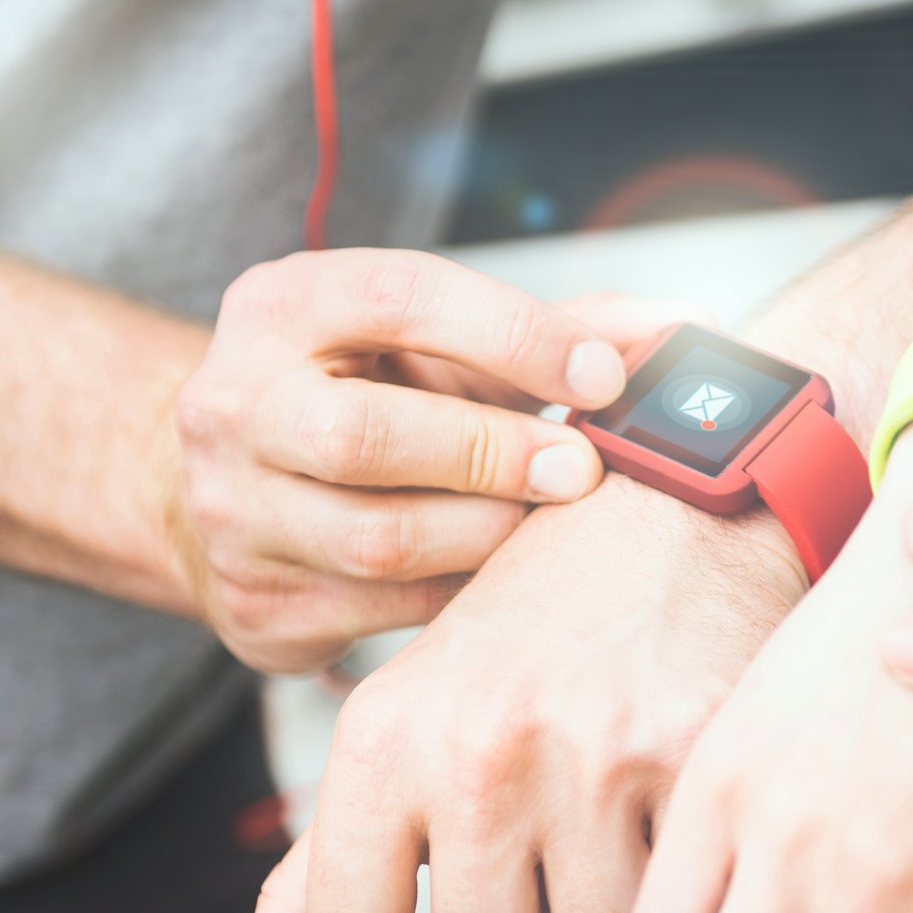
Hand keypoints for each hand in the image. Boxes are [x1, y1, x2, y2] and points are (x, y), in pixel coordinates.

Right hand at [169, 247, 693, 672]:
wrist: (228, 484)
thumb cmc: (364, 396)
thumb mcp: (440, 344)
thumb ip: (556, 329)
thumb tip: (683, 331)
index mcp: (281, 307)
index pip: (398, 298)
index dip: (514, 335)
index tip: (604, 375)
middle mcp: (234, 405)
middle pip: (367, 437)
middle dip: (494, 455)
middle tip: (581, 472)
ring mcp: (234, 515)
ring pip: (379, 542)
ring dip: (487, 538)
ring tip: (550, 532)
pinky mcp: (256, 608)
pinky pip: (385, 614)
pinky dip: (464, 600)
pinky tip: (508, 585)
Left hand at [207, 474, 807, 912]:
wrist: (664, 502)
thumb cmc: (523, 635)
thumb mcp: (404, 732)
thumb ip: (319, 879)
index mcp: (379, 742)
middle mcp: (472, 749)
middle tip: (552, 852)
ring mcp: (586, 753)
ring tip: (618, 813)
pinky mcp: (692, 756)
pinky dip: (680, 894)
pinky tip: (676, 809)